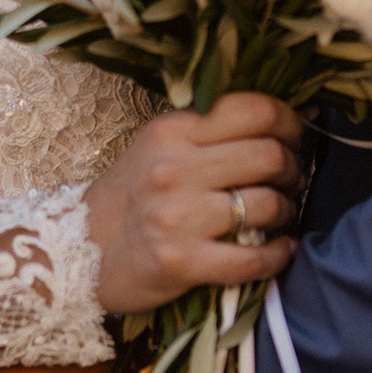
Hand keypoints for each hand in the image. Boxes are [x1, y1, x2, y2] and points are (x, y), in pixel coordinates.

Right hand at [84, 91, 304, 314]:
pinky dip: (278, 255)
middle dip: (292, 169)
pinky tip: (279, 250)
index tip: (295, 137)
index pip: (254, 110)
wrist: (76, 252)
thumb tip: (287, 117)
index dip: (289, 122)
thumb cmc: (130, 198)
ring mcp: (176, 217)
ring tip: (278, 214)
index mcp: (171, 131)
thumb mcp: (158, 147)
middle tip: (290, 180)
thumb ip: (210, 131)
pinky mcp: (180, 262)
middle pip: (269, 155)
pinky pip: (253, 258)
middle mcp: (173, 169)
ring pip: (266, 204)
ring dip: (285, 211)